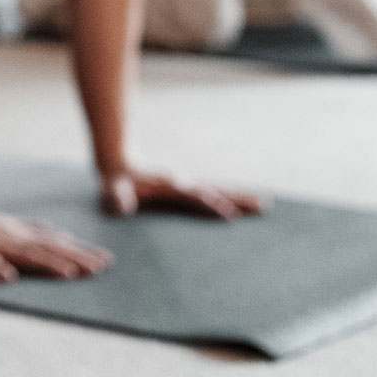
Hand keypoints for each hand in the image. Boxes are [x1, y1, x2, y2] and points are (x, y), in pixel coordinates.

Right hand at [0, 201, 111, 281]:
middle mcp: (12, 237)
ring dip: (47, 263)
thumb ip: (35, 232)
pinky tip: (8, 278)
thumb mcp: (11, 228)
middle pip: (48, 249)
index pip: (56, 244)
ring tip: (69, 274)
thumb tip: (63, 234)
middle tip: (100, 267)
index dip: (80, 252)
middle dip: (74, 258)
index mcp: (22, 235)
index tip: (105, 260)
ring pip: (23, 253)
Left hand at [98, 166, 262, 220]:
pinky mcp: (190, 190)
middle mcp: (184, 183)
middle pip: (216, 191)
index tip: (229, 214)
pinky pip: (215, 195)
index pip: (194, 196)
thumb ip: (116, 198)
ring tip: (264, 206)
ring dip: (241, 198)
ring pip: (220, 191)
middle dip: (238, 199)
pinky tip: (247, 208)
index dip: (210, 204)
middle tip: (262, 207)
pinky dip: (233, 200)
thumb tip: (123, 208)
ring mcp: (189, 186)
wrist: (121, 162)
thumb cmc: (116, 183)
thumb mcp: (111, 190)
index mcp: (169, 186)